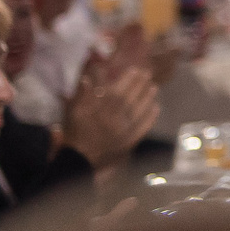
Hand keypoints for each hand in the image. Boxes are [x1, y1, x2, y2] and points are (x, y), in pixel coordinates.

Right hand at [60, 55, 159, 170]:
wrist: (78, 160)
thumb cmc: (75, 134)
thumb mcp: (73, 113)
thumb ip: (82, 96)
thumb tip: (86, 79)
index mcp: (101, 112)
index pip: (118, 92)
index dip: (128, 80)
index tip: (135, 70)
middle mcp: (115, 119)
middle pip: (130, 99)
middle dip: (140, 85)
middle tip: (148, 74)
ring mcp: (124, 131)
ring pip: (139, 112)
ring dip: (148, 98)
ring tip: (154, 87)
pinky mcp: (129, 142)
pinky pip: (142, 128)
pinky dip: (150, 118)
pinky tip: (156, 108)